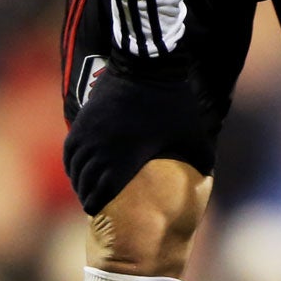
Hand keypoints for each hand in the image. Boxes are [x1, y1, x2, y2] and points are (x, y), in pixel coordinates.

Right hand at [63, 56, 214, 215]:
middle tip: (92, 205)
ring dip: (77, 180)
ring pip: (74, 166)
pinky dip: (71, 161)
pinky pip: (70, 147)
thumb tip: (210, 175)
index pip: (102, 192)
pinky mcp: (83, 118)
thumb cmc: (172, 102)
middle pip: (85, 182)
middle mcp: (101, 149)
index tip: (99, 214)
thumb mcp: (192, 133)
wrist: (147, 66)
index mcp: (125, 158)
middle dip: (87, 196)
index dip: (98, 205)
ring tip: (83, 188)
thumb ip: (202, 158)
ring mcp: (89, 133)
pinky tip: (76, 167)